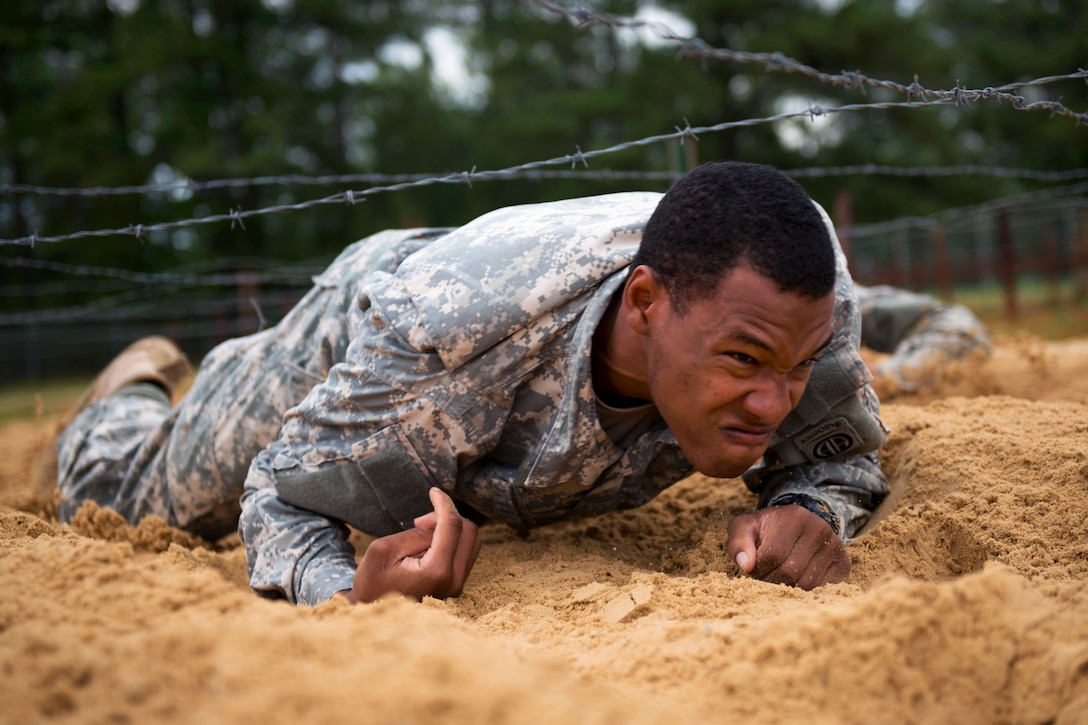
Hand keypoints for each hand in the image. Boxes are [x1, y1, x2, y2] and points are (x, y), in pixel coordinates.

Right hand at [343, 487, 481, 603]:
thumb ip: (414, 535)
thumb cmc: (372, 584)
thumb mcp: (383, 550)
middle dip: (448, 516)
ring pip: (471, 542)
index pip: (452, 525)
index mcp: (436, 571)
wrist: (373, 618)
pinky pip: (465, 554)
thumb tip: (436, 527)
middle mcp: (453, 581)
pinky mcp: (456, 587)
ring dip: (451, 529)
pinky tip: (428, 545)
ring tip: (422, 533)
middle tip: (420, 522)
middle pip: (469, 531)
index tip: (433, 491)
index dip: (444, 503)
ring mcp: (457, 586)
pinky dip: (452, 541)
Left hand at [726, 504, 849, 589]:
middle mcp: (819, 528)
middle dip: (770, 580)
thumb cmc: (766, 530)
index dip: (757, 569)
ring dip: (786, 589)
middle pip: (789, 572)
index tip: (753, 567)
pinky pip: (821, 590)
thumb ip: (738, 542)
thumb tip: (745, 565)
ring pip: (806, 585)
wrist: (796, 528)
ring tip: (778, 578)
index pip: (771, 556)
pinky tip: (795, 583)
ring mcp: (835, 546)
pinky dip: (804, 593)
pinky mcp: (843, 564)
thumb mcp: (746, 528)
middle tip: (765, 577)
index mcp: (794, 516)